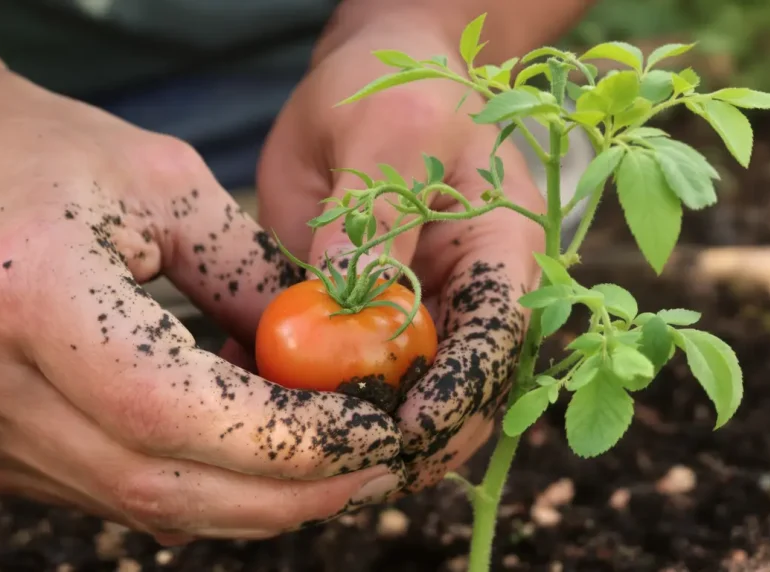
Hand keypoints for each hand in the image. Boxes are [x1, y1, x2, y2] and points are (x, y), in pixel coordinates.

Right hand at [0, 71, 405, 542]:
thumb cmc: (50, 155)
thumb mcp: (169, 183)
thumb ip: (253, 279)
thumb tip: (336, 361)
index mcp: (24, 288)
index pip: (169, 408)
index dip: (282, 441)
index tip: (367, 433)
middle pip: (157, 483)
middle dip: (283, 492)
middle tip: (365, 467)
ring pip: (139, 505)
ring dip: (245, 498)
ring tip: (319, 459)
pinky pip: (110, 493)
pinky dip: (192, 483)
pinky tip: (240, 449)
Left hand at [257, 23, 544, 490]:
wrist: (369, 78)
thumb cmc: (393, 89)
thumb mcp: (388, 134)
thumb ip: (375, 220)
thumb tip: (348, 307)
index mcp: (501, 255)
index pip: (495, 346)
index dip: (453, 399)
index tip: (399, 437)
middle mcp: (471, 299)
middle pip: (459, 396)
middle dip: (408, 442)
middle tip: (338, 469)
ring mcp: (423, 316)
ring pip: (406, 402)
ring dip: (360, 435)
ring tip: (300, 461)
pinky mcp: (372, 321)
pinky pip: (352, 376)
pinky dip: (316, 402)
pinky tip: (268, 408)